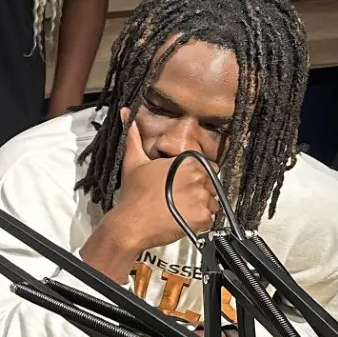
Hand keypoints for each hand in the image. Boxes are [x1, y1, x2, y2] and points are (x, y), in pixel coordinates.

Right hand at [82, 113, 218, 276]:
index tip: (181, 184)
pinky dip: (198, 222)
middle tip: (178, 199)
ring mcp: (202, 200)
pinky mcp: (203, 219)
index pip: (207, 167)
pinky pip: (209, 220)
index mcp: (187, 162)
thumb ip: (133, 137)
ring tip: (179, 210)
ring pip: (211, 203)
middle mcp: (199, 179)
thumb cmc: (133, 194)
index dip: (195, 176)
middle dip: (198, 191)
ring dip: (199, 207)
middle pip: (210, 185)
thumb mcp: (133, 162)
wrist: (130, 224)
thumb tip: (126, 113)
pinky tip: (181, 220)